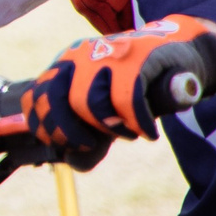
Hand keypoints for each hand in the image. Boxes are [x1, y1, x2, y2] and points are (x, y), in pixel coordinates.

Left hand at [24, 15, 215, 155]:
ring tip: (128, 133)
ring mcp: (107, 54)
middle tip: (93, 144)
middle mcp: (79, 56)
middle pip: (57, 100)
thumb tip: (72, 162)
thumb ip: (89, 139)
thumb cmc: (136, 87)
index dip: (47, 128)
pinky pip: (128, 100)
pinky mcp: (139, 58)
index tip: (69, 144)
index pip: (36, 98)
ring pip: (90, 101)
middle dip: (71, 132)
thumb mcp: (108, 115)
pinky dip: (137, 124)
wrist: (179, 52)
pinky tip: (148, 132)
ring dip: (109, 128)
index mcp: (63, 66)